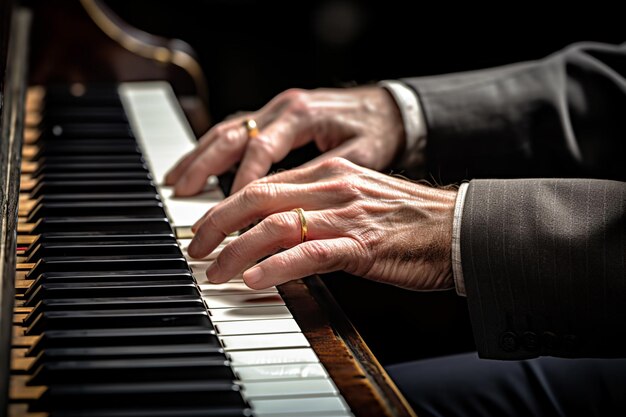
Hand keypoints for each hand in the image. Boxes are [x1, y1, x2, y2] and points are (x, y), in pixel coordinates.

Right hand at [164, 86, 404, 194]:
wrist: (387, 106)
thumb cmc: (377, 129)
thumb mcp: (361, 155)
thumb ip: (325, 176)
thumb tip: (295, 208)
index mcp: (302, 115)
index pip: (262, 148)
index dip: (243, 180)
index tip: (230, 211)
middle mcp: (282, 107)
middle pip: (232, 134)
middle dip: (204, 165)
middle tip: (182, 194)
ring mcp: (275, 109)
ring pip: (226, 130)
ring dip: (199, 156)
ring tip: (176, 181)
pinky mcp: (274, 116)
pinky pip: (235, 130)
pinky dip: (212, 149)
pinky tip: (197, 166)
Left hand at [188, 157, 456, 290]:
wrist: (460, 227)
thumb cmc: (410, 220)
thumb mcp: (358, 199)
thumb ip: (319, 206)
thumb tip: (279, 228)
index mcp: (329, 172)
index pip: (264, 183)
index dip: (227, 205)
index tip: (208, 226)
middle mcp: (332, 186)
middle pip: (257, 197)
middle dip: (217, 222)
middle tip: (196, 247)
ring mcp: (346, 214)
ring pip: (274, 224)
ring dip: (236, 248)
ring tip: (215, 270)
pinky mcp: (361, 244)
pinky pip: (307, 253)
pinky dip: (275, 266)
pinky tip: (254, 280)